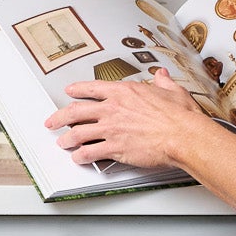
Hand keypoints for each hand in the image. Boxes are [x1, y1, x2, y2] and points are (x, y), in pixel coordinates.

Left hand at [48, 69, 209, 169]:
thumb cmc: (180, 117)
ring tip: (62, 143)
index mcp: (125, 92)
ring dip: (67, 139)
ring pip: (78, 133)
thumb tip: (161, 76)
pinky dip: (81, 157)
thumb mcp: (173, 91)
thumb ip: (163, 83)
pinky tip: (78, 159)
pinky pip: (89, 153)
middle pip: (76, 111)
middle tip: (52, 121)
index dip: (77, 90)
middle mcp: (113, 109)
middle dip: (60, 117)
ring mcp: (111, 129)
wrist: (183, 136)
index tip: (69, 92)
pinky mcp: (114, 148)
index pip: (92, 88)